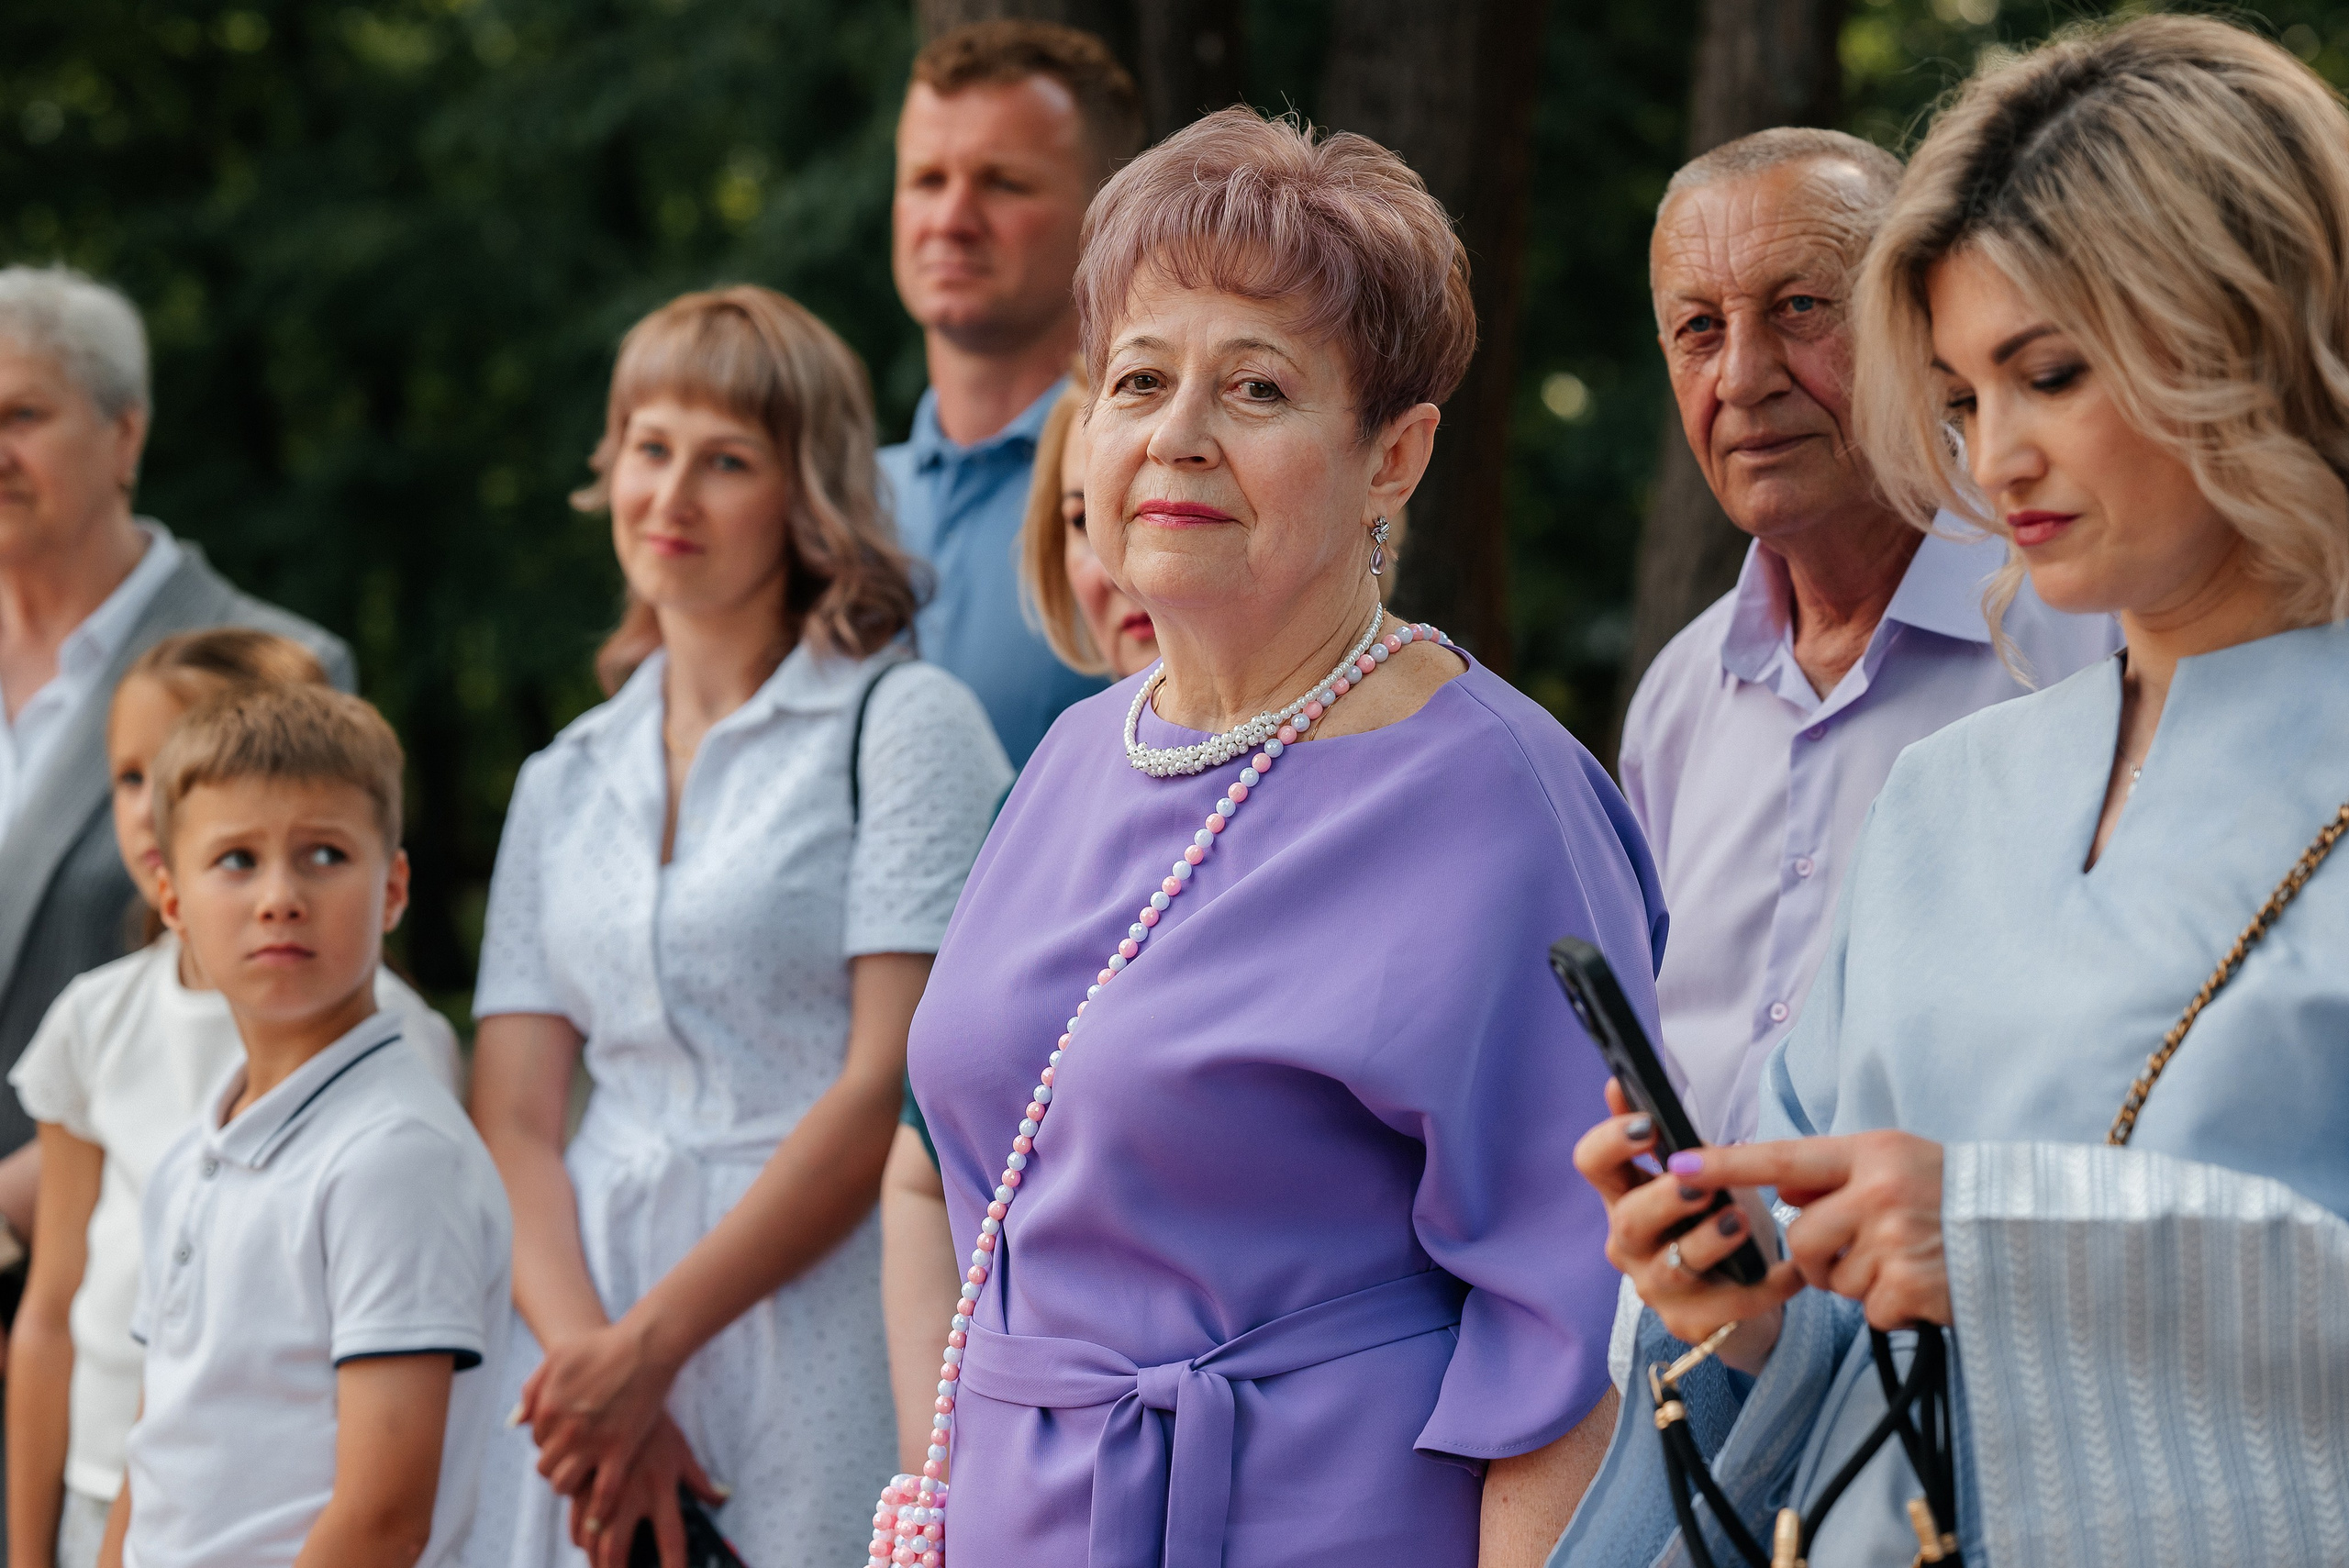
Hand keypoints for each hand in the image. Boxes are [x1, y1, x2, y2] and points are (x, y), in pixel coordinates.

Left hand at [521, 1319, 677, 1498]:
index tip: (567, 1439)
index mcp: (548, 1407)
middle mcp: (566, 1429)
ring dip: (569, 1487)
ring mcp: (593, 1441)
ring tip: (582, 1480)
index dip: (549, 1442)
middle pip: (545, 1467)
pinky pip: (604, 1492)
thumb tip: (516, 1423)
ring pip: (564, 1484)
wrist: (645, 1346)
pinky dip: (597, 1511)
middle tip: (574, 1461)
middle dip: (556, 1467)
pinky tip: (595, 1519)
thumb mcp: (557, 1358)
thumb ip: (531, 1390)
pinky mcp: (621, 1449)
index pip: (536, 1441)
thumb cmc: (601, 1346)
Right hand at [570, 1416, 725, 1567]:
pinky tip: (582, 1540)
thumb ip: (701, 1482)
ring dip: (593, 1557)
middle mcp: (632, 1494)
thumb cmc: (657, 1426)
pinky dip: (578, 1534)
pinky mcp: (583, 1481)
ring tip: (599, 1565)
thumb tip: (723, 1497)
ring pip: (591, 1539)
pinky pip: (575, 1519)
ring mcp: (604, 1489)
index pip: (672, 1539)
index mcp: (662, 1489)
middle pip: (618, 1548)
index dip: (674, 1566)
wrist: (622, 1391)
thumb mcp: (682, 1452)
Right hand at [1572, 1080, 1800, 1373]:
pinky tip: (1794, 1270)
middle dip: (1664, 1199)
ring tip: (1741, 1221)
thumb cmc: (1714, 1220)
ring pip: (1672, 1267)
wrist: (1743, 1291)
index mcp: (1624, 1196)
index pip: (1592, 1163)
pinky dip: (1764, 1286)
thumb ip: (1669, 1135)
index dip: (1612, 1142)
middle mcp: (1629, 1243)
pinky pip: (1727, 1304)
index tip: (1649, 1124)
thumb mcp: (1700, 1172)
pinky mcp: (1690, 1322)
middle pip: (1629, 1221)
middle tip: (1700, 1184)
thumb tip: (1621, 1082)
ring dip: (1707, 1243)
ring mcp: (1655, 1286)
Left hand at [1666, 1129, 1949, 1329]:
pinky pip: (1867, 1309)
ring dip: (1858, 1282)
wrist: (2036, 1236)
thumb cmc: (1956, 1196)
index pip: (1782, 1156)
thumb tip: (1777, 1181)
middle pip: (1800, 1237)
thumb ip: (1833, 1172)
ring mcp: (1895, 1240)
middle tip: (1865, 1248)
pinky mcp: (1911, 1287)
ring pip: (1831, 1278)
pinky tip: (1924, 1286)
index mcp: (1872, 1152)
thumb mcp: (1897, 1163)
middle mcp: (1879, 1191)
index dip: (1725, 1165)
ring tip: (1905, 1261)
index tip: (1677, 1166)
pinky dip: (1889, 1308)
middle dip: (1819, 1255)